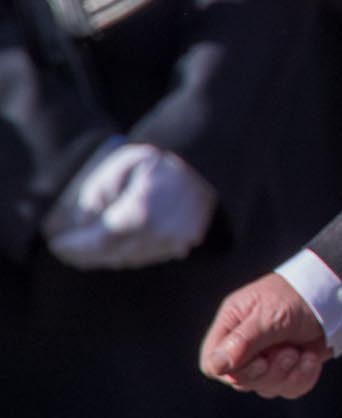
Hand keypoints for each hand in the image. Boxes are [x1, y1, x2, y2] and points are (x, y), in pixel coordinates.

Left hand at [41, 140, 216, 269]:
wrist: (209, 160)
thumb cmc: (163, 157)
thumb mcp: (122, 165)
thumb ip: (96, 195)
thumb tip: (79, 225)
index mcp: (141, 214)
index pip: (97, 243)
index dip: (74, 247)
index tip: (57, 244)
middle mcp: (159, 235)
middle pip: (111, 255)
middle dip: (84, 254)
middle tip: (67, 249)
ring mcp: (175, 242)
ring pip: (129, 259)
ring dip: (105, 256)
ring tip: (87, 248)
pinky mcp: (186, 243)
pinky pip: (148, 256)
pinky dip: (128, 253)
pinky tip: (117, 244)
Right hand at [200, 272, 333, 398]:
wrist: (338, 297)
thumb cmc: (300, 296)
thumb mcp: (270, 315)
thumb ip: (242, 341)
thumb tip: (214, 366)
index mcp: (233, 324)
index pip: (212, 363)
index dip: (232, 371)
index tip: (259, 361)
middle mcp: (246, 344)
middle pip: (239, 381)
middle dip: (268, 372)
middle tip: (289, 352)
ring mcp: (267, 358)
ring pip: (264, 387)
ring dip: (287, 374)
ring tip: (301, 352)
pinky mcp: (289, 368)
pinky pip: (287, 389)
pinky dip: (302, 378)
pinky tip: (311, 359)